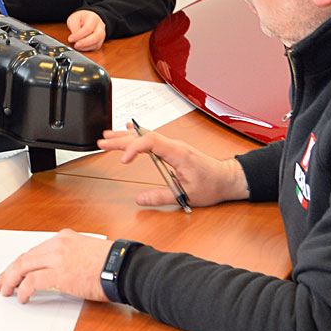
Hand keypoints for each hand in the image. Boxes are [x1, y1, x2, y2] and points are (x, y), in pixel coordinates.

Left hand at [0, 230, 112, 303]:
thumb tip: (55, 274)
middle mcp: (58, 244)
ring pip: (23, 266)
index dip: (20, 264)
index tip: (11, 273)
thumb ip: (68, 259)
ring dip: (11, 280)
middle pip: (24, 257)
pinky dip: (24, 290)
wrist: (125, 268)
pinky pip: (32, 281)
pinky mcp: (59, 272)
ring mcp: (57, 257)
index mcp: (64, 238)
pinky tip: (23, 297)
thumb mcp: (86, 254)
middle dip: (8, 272)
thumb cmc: (112, 265)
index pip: (34, 251)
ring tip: (6, 292)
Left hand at [66, 9, 106, 50]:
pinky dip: (87, 49)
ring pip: (97, 43)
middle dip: (85, 43)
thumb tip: (75, 39)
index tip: (70, 39)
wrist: (85, 19)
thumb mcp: (73, 19)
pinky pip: (95, 48)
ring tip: (76, 46)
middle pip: (97, 36)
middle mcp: (100, 26)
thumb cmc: (80, 19)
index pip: (88, 28)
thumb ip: (74, 28)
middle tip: (76, 45)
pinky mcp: (99, 42)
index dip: (78, 35)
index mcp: (93, 18)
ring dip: (86, 47)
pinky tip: (80, 48)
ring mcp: (101, 34)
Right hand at [97, 128, 249, 207]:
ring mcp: (173, 146)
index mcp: (178, 153)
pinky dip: (136, 135)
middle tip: (103, 142)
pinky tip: (128, 131)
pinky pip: (151, 138)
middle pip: (143, 136)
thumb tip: (140, 199)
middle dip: (121, 138)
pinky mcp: (173, 149)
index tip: (123, 160)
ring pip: (146, 134)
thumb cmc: (213, 184)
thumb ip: (161, 196)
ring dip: (126, 135)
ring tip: (108, 136)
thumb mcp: (187, 194)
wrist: (227, 178)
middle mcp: (174, 145)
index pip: (151, 141)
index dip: (134, 148)